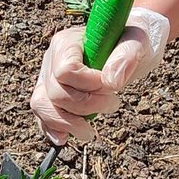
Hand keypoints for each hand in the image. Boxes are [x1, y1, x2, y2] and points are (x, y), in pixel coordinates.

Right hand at [29, 7, 169, 144]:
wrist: (125, 47)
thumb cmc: (129, 40)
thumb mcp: (137, 41)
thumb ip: (126, 56)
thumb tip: (111, 82)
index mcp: (66, 42)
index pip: (66, 71)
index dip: (89, 85)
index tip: (111, 85)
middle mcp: (51, 60)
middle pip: (56, 93)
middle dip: (86, 106)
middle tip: (113, 102)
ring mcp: (48, 79)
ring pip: (42, 106)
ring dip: (67, 123)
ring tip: (90, 132)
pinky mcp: (51, 96)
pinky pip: (42, 116)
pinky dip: (53, 129)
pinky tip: (65, 138)